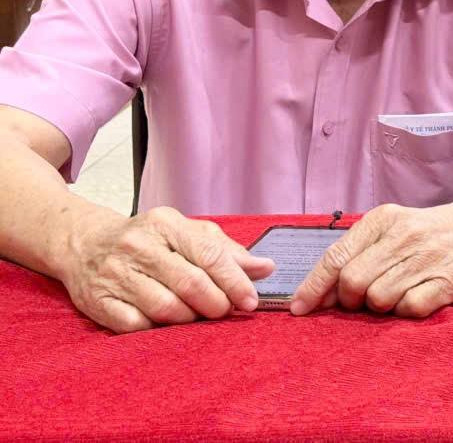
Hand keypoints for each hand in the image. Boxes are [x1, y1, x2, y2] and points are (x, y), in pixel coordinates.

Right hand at [59, 206, 275, 333]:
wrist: (85, 244)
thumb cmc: (149, 240)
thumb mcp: (187, 234)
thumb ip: (226, 251)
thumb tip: (266, 268)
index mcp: (165, 224)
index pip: (208, 254)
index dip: (234, 281)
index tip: (251, 301)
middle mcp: (138, 246)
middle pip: (189, 283)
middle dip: (216, 303)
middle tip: (226, 311)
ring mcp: (115, 274)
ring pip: (164, 307)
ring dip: (189, 318)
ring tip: (197, 316)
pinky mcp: (97, 301)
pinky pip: (136, 325)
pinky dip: (157, 329)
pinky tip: (166, 324)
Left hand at [290, 198, 452, 317]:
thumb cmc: (427, 231)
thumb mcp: (391, 228)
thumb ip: (356, 254)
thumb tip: (319, 294)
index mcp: (384, 219)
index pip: (337, 256)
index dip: (313, 287)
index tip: (300, 308)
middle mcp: (404, 236)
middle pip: (353, 282)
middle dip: (349, 300)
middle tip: (360, 300)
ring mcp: (427, 259)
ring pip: (378, 299)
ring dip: (379, 306)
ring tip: (393, 293)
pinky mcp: (447, 282)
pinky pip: (409, 309)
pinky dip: (405, 310)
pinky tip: (413, 296)